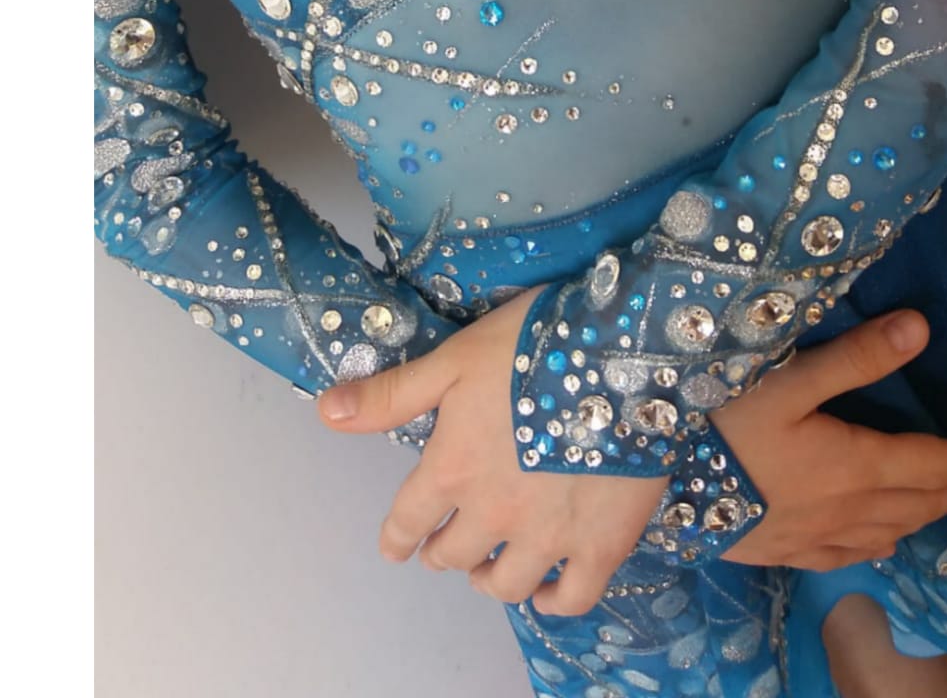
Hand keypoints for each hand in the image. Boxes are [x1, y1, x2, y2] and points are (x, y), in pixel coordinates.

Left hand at [315, 289, 664, 614]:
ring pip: (505, 583)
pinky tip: (548, 591)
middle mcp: (493, 514)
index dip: (398, 537)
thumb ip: (392, 395)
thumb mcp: (453, 359)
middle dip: (443, 552)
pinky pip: (572, 597)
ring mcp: (549, 536)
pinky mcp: (602, 544)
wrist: (620, 355)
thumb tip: (326, 413)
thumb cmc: (530, 345)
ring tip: (490, 572)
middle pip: (454, 554)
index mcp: (451, 469)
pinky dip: (554, 601)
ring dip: (489, 579)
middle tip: (446, 548)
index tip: (396, 548)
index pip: (408, 521)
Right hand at [710, 310, 946, 569]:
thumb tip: (920, 329)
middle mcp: (844, 508)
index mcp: (854, 464)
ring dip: (927, 515)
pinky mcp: (780, 548)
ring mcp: (812, 535)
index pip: (933, 463)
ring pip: (889, 530)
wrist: (654, 486)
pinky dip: (878, 543)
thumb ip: (855, 355)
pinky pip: (847, 554)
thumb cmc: (718, 422)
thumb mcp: (785, 378)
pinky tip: (880, 542)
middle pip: (919, 501)